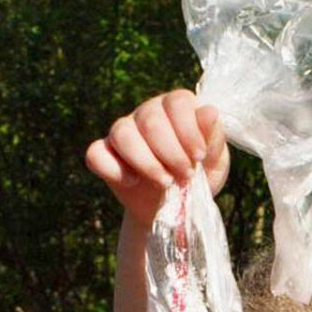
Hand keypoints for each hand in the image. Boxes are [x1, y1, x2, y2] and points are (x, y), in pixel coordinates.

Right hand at [85, 91, 229, 227]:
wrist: (176, 208)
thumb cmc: (198, 176)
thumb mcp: (214, 162)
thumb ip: (213, 138)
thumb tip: (209, 112)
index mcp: (176, 107)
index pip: (177, 102)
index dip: (189, 130)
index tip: (199, 156)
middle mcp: (147, 113)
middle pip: (150, 120)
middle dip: (171, 152)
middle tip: (186, 175)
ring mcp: (123, 131)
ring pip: (123, 134)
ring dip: (146, 162)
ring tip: (165, 182)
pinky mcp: (105, 154)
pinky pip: (96, 154)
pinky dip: (113, 169)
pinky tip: (133, 182)